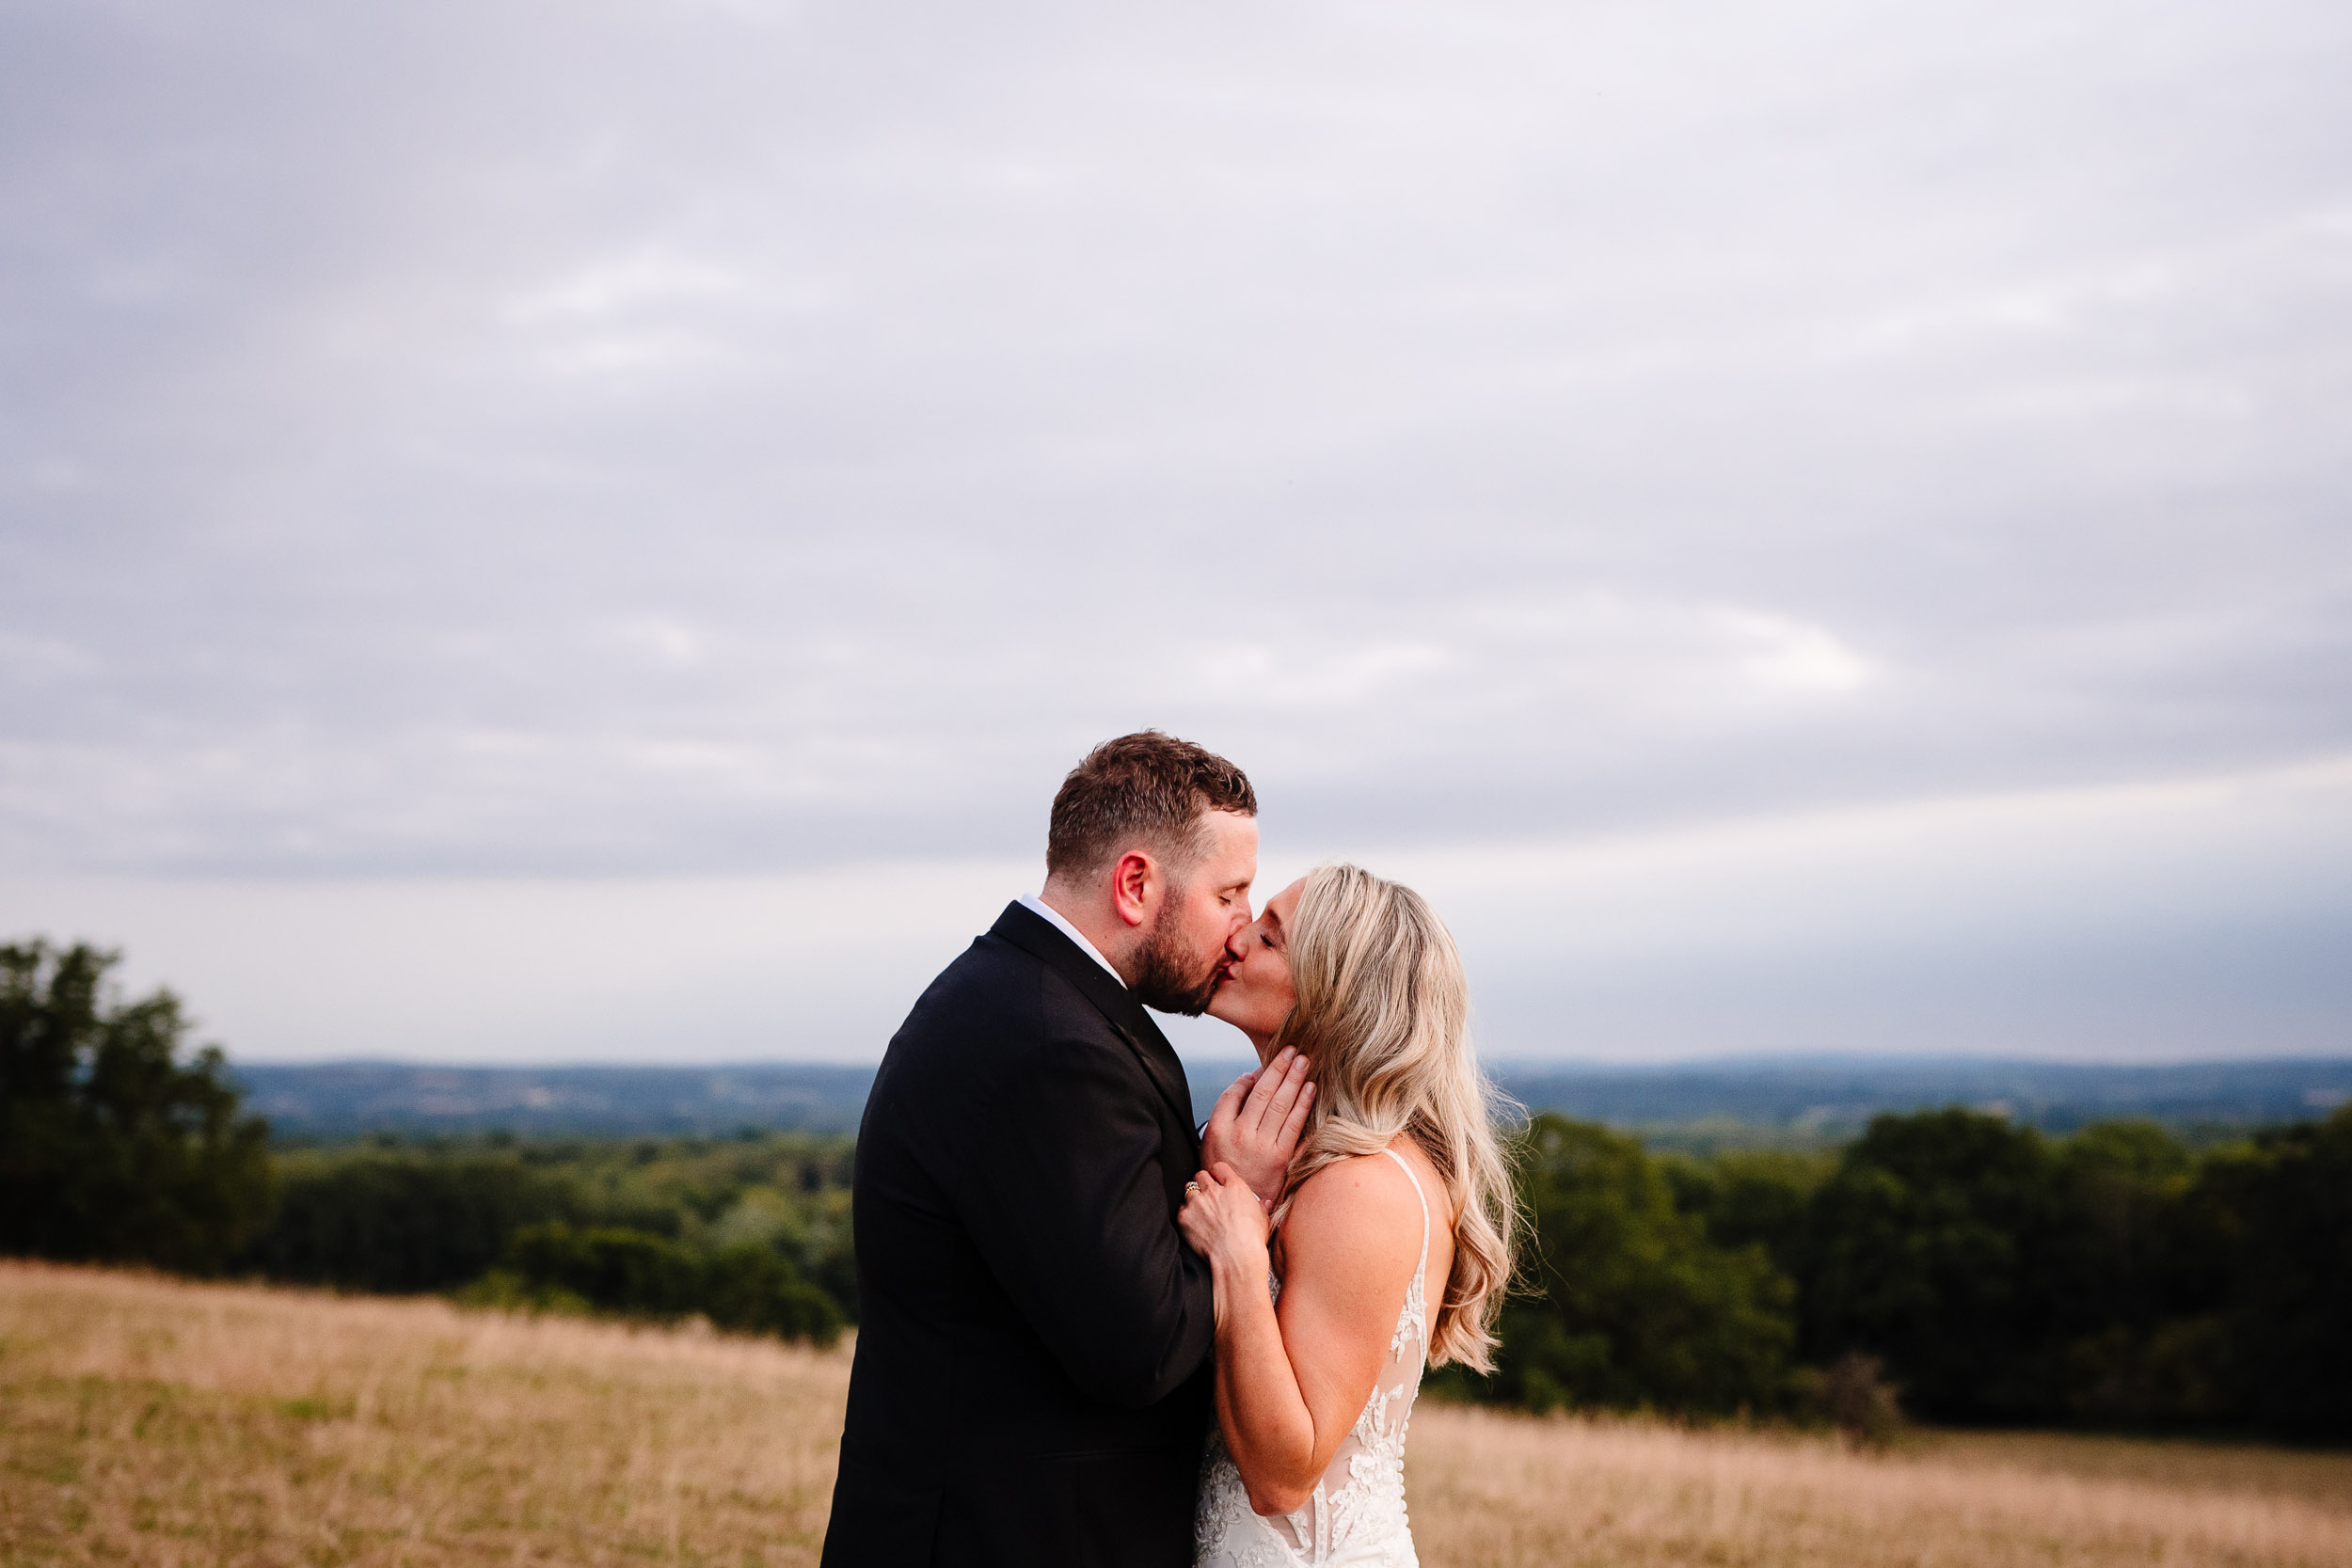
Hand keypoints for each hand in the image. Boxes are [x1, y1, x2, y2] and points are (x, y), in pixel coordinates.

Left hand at [1178, 1161, 1273, 1288]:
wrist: (1236, 1259)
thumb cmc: (1253, 1242)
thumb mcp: (1263, 1220)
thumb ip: (1260, 1207)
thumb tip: (1264, 1203)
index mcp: (1235, 1187)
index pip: (1219, 1167)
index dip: (1217, 1174)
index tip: (1217, 1181)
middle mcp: (1214, 1191)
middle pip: (1201, 1175)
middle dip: (1203, 1184)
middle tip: (1207, 1196)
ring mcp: (1197, 1203)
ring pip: (1188, 1189)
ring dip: (1193, 1197)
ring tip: (1200, 1210)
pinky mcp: (1184, 1217)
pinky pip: (1181, 1208)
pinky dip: (1186, 1214)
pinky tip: (1194, 1224)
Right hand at [1198, 1047, 1314, 1207]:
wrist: (1238, 1208)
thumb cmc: (1228, 1172)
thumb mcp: (1212, 1144)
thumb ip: (1228, 1112)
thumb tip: (1250, 1080)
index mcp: (1217, 1130)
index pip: (1234, 1094)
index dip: (1249, 1078)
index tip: (1261, 1068)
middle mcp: (1239, 1135)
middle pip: (1260, 1093)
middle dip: (1277, 1068)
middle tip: (1290, 1050)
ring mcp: (1261, 1146)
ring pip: (1279, 1104)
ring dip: (1293, 1079)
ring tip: (1303, 1061)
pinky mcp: (1280, 1157)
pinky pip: (1294, 1124)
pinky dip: (1303, 1104)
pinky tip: (1309, 1088)